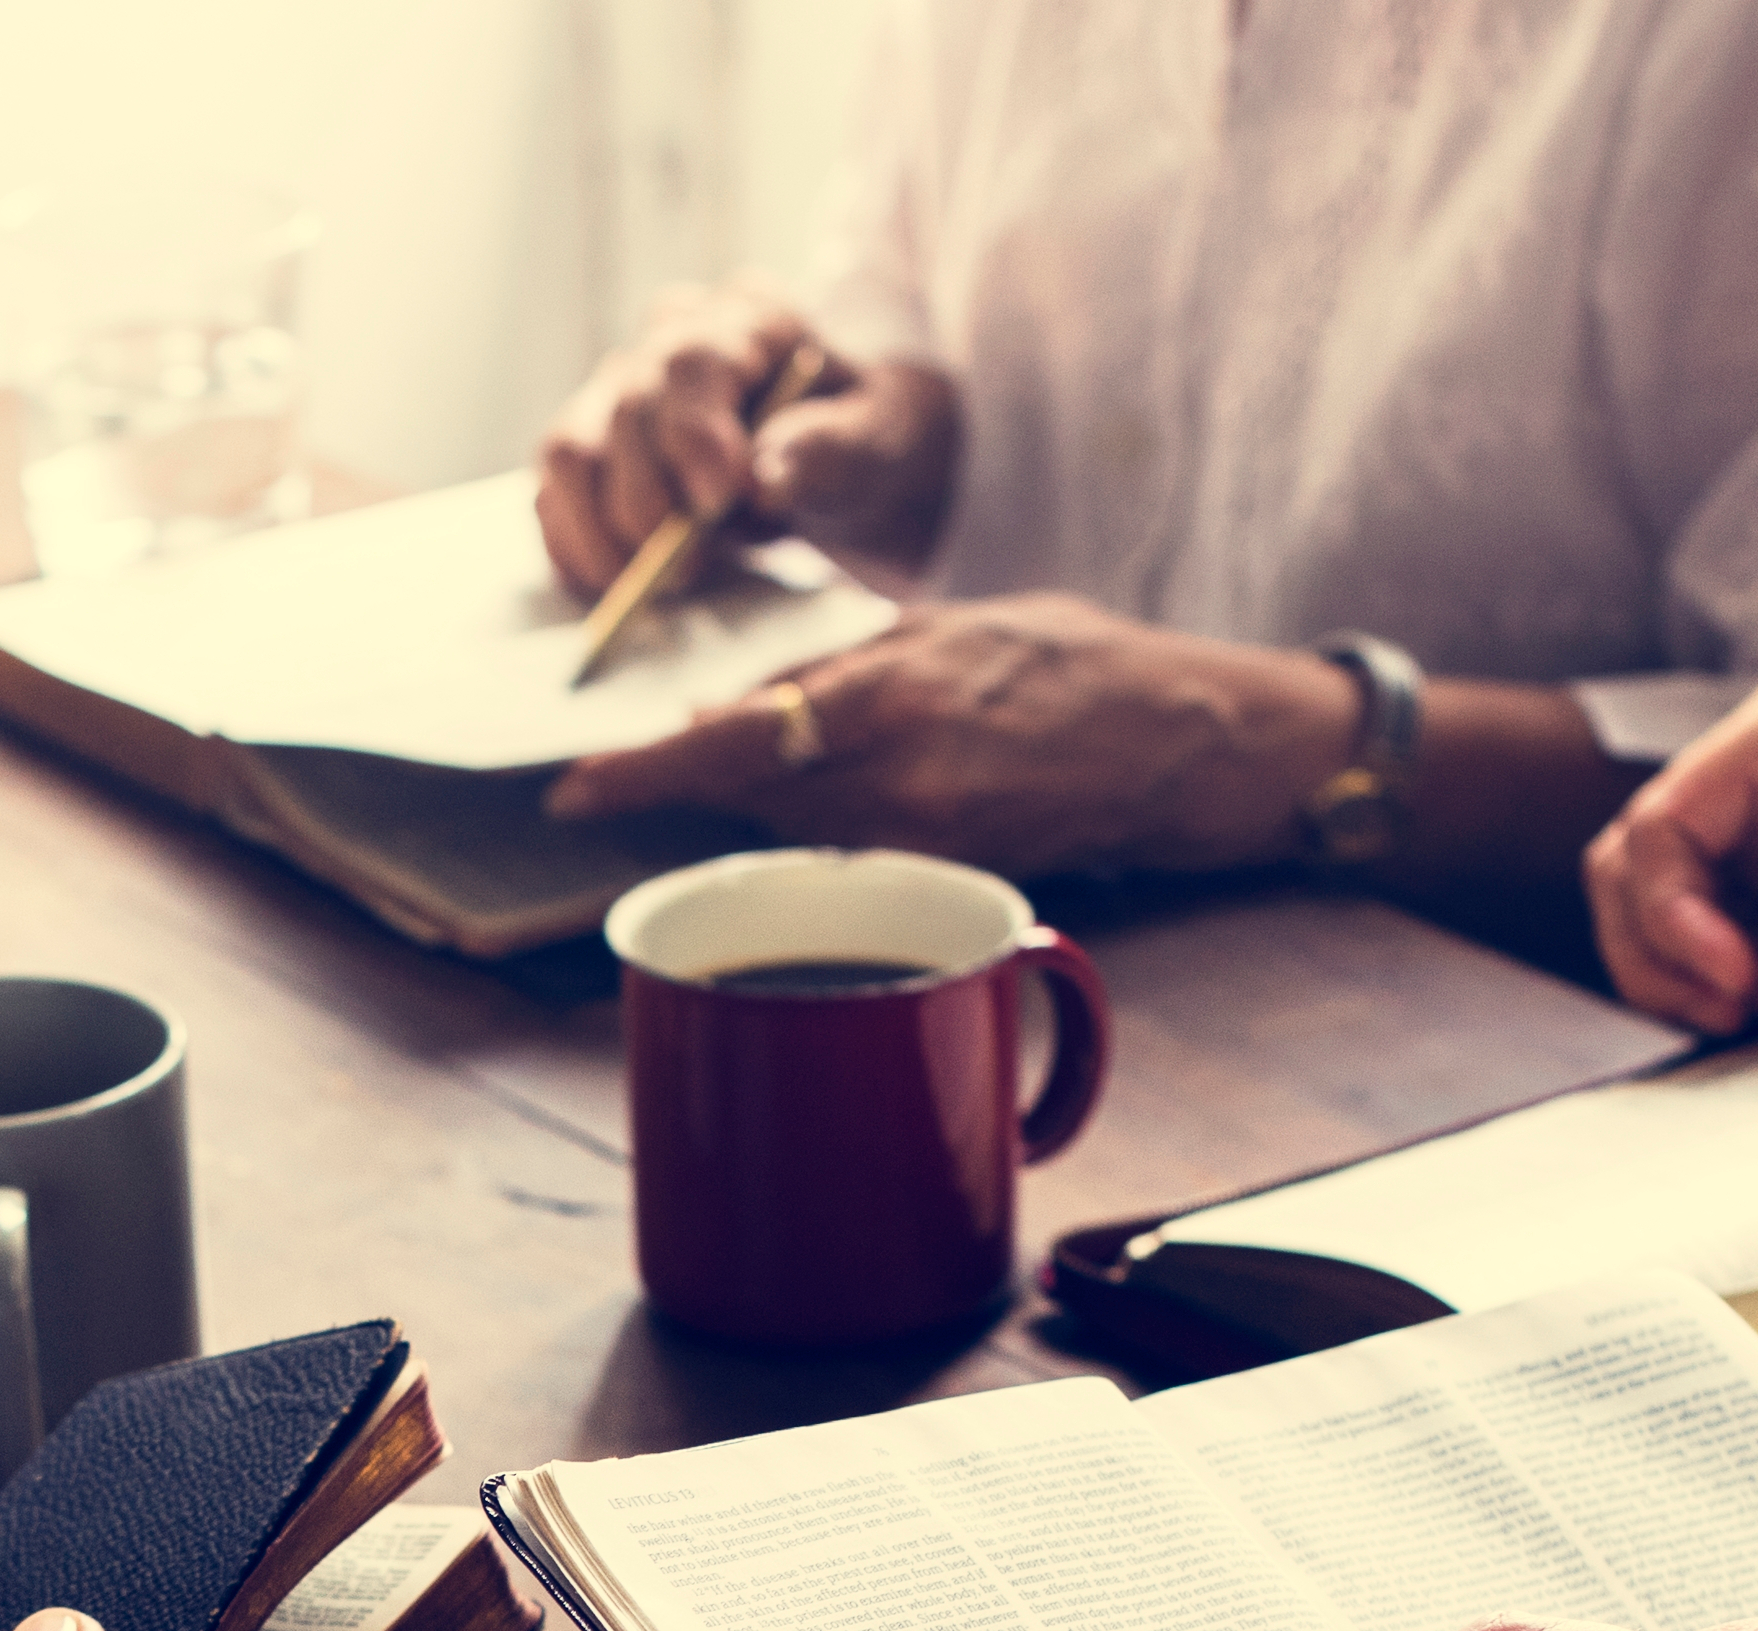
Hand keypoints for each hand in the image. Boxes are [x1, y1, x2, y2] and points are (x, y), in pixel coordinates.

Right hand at [533, 282, 959, 594]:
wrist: (851, 464)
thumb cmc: (868, 443)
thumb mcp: (878, 442)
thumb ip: (829, 450)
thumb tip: (764, 480)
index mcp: (748, 318)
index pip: (691, 363)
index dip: (692, 435)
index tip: (716, 502)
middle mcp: (672, 340)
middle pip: (623, 410)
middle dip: (647, 502)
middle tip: (688, 570)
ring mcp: (622, 392)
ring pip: (568, 450)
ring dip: (596, 531)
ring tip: (646, 586)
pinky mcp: (595, 450)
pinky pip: (553, 495)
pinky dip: (572, 545)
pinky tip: (612, 586)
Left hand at [550, 595, 1355, 870]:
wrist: (1187, 741)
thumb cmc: (1074, 664)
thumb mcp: (948, 626)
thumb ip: (839, 669)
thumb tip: (740, 703)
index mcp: (891, 694)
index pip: (733, 741)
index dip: (644, 772)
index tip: (571, 787)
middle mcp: (900, 778)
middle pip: (748, 798)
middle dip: (692, 784)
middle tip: (635, 772)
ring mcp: (929, 838)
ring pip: (792, 836)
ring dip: (757, 810)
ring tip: (748, 776)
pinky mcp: (953, 877)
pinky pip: (852, 863)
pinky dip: (821, 838)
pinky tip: (829, 808)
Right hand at [1583, 612, 1757, 1040]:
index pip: (1660, 827)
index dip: (1671, 914)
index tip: (1738, 978)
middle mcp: (1755, 776)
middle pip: (1632, 871)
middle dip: (1658, 954)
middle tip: (1734, 1012)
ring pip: (1664, 905)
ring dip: (1691, 969)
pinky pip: (1721, 924)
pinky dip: (1736, 968)